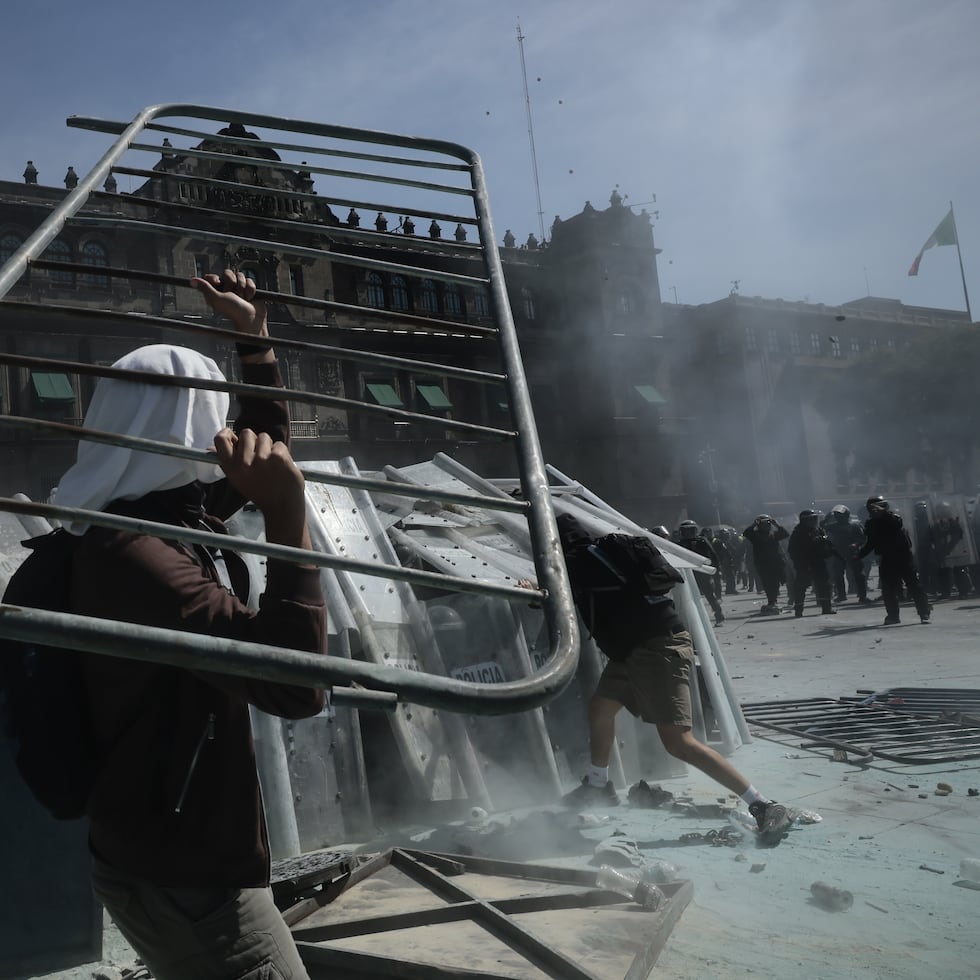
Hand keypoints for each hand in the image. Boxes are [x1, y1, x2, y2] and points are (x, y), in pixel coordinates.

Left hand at [191, 269, 267, 337]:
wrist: (252, 318)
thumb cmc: (233, 311)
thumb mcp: (216, 298)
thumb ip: (205, 288)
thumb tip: (192, 281)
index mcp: (215, 291)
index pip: (211, 277)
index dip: (215, 277)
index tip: (217, 282)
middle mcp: (226, 289)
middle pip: (227, 273)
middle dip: (231, 282)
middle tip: (232, 294)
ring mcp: (238, 289)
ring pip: (240, 275)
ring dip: (242, 287)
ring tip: (242, 298)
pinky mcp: (248, 289)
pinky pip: (249, 280)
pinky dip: (250, 289)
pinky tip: (249, 298)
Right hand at [213, 428, 307, 550]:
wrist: (282, 506)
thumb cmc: (259, 492)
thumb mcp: (237, 480)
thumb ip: (227, 462)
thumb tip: (210, 448)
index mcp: (231, 468)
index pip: (221, 440)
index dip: (227, 433)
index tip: (234, 437)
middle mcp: (244, 462)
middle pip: (246, 433)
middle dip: (254, 441)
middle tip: (259, 455)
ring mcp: (262, 458)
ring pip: (264, 437)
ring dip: (269, 446)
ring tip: (271, 462)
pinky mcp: (279, 457)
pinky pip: (279, 444)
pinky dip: (282, 453)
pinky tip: (281, 465)